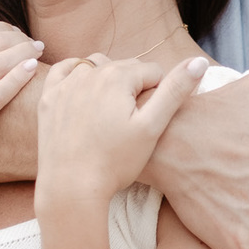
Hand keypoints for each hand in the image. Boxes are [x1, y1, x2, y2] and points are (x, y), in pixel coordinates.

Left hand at [35, 52, 208, 205]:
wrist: (71, 187)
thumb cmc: (115, 162)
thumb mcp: (151, 128)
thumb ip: (174, 91)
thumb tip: (199, 61)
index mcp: (117, 76)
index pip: (152, 72)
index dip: (158, 95)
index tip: (150, 121)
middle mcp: (89, 72)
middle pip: (125, 68)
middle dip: (134, 88)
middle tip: (132, 121)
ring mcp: (65, 84)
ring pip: (96, 68)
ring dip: (107, 81)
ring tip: (111, 113)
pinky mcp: (49, 98)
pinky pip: (66, 72)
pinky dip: (77, 76)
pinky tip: (83, 92)